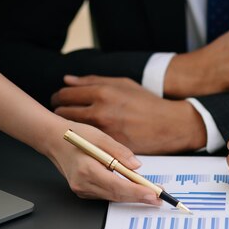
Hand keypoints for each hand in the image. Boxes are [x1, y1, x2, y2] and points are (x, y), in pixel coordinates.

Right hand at [43, 120, 161, 204]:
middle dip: (139, 197)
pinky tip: (134, 190)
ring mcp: (81, 189)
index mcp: (87, 170)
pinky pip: (106, 194)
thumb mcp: (100, 137)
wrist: (54, 140)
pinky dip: (121, 193)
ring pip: (112, 197)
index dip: (137, 192)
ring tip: (151, 194)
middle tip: (159, 198)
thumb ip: (119, 152)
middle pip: (116, 195)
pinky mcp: (83, 190)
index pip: (117, 186)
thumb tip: (136, 166)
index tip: (153, 194)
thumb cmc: (76, 136)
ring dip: (132, 196)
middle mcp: (83, 184)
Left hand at [51, 75, 206, 153]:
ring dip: (70, 128)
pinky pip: (87, 143)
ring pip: (72, 130)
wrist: (170, 125)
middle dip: (60, 112)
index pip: (65, 95)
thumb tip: (67, 80)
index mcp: (103, 92)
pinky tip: (90, 138)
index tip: (59, 100)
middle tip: (64, 114)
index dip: (58, 98)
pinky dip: (85, 141)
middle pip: (63, 113)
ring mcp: (104, 131)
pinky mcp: (109, 147)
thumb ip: (92, 81)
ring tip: (75, 126)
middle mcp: (100, 111)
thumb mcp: (122, 84)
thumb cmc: (147, 102)